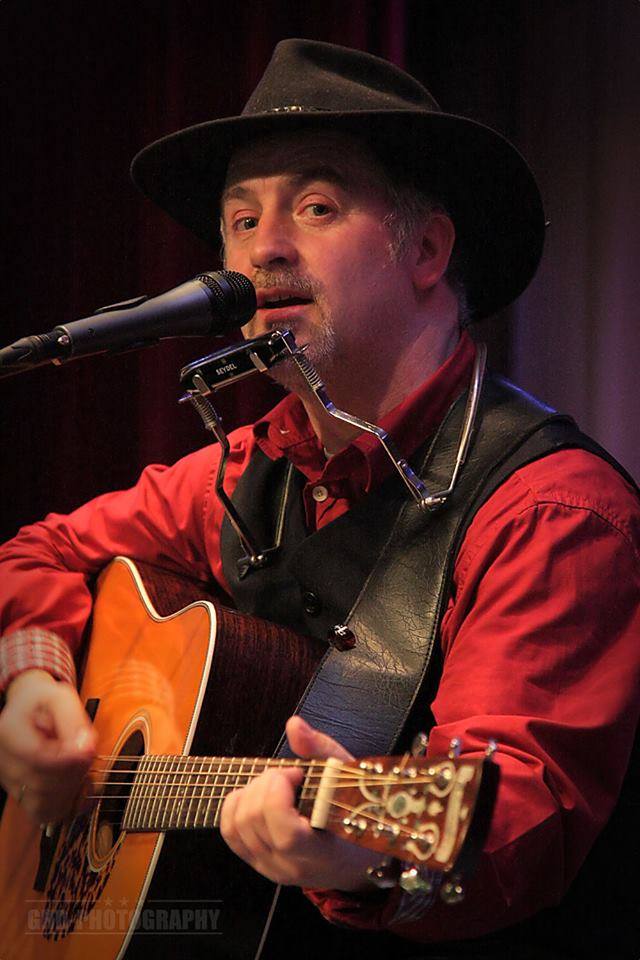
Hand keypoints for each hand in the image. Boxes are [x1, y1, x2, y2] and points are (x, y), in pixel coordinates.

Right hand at [0, 669, 96, 822]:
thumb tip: (86, 748)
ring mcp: (9, 780)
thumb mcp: (61, 698)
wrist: (29, 708)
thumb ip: (74, 720)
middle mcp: (3, 760)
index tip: (89, 752)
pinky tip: (77, 786)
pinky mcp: (19, 793)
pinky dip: (64, 804)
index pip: (36, 757)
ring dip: (71, 789)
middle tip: (89, 753)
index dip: (66, 760)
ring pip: (41, 803)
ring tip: (82, 766)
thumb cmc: (45, 701)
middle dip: (74, 772)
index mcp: (9, 731)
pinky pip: (41, 812)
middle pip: (40, 783)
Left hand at [220, 715, 379, 890]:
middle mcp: (292, 866)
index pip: (286, 835)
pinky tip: (257, 794)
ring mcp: (271, 867)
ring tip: (274, 784)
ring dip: (250, 792)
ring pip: (237, 826)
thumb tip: (294, 725)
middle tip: (288, 774)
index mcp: (323, 853)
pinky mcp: (257, 862)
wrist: (355, 857)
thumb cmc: (357, 815)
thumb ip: (321, 750)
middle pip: (254, 822)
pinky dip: (236, 805)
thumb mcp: (348, 779)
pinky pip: (230, 833)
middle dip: (265, 783)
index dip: (279, 796)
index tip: (295, 773)